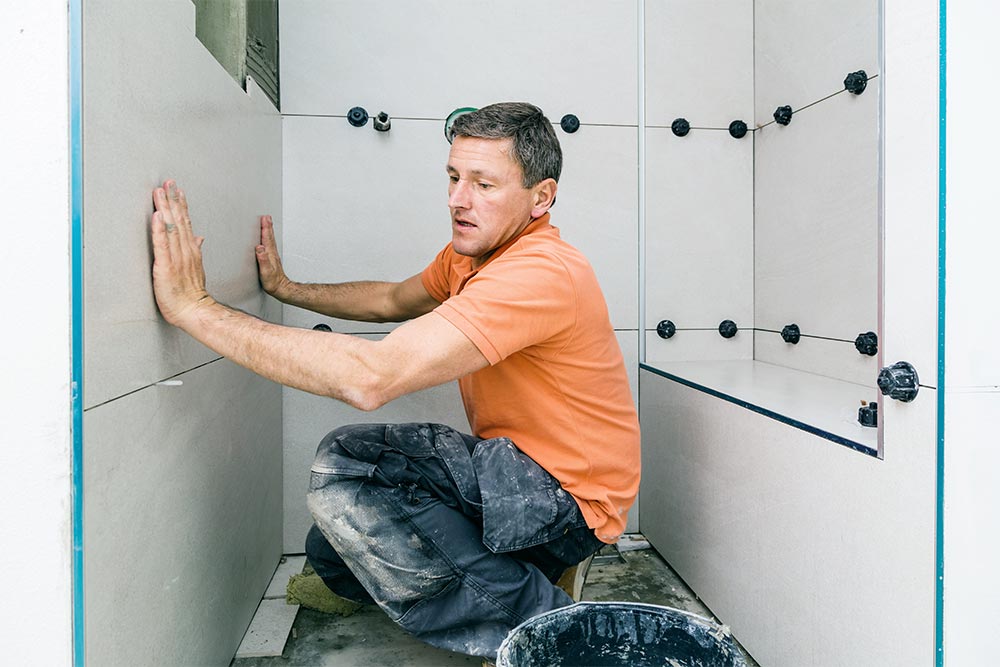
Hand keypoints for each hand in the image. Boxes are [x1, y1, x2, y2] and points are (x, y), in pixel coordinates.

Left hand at [150, 180, 213, 326]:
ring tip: (160, 192)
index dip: (181, 205)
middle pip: (179, 220)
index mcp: (191, 251)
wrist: (193, 310)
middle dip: (173, 200)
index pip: (186, 223)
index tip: (176, 189)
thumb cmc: (191, 294)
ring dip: (166, 208)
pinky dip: (160, 229)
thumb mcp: (196, 268)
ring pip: (171, 228)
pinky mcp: (165, 266)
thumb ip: (195, 250)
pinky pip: (162, 244)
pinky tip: (158, 216)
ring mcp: (176, 257)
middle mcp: (185, 250)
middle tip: (168, 182)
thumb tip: (198, 237)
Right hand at [256, 214, 290, 297]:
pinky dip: (268, 239)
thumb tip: (259, 248)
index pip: (267, 238)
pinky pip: (269, 246)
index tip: (264, 218)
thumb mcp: (266, 271)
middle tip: (266, 217)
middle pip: (270, 237)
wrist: (281, 289)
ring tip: (267, 224)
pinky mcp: (272, 260)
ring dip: (269, 231)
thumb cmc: (273, 282)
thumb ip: (263, 259)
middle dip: (268, 226)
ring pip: (270, 240)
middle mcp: (272, 253)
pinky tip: (266, 240)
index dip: (265, 228)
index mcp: (270, 254)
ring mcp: (273, 256)